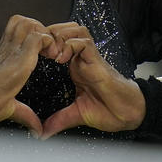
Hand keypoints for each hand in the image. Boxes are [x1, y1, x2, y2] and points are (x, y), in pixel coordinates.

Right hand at [0, 15, 58, 135]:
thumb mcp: (11, 106)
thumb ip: (25, 114)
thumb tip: (36, 130)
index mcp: (5, 57)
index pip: (19, 31)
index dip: (33, 36)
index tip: (44, 53)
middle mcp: (8, 49)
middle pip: (24, 21)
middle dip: (39, 30)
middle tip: (48, 49)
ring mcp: (14, 49)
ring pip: (30, 23)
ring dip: (44, 33)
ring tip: (50, 50)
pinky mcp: (21, 54)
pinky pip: (38, 36)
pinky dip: (48, 42)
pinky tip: (51, 56)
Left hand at [41, 23, 145, 138]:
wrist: (128, 114)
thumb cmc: (109, 110)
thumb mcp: (76, 114)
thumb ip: (59, 120)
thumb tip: (42, 133)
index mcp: (75, 66)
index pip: (57, 42)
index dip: (45, 43)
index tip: (32, 54)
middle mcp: (81, 58)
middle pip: (64, 29)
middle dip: (49, 33)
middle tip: (39, 48)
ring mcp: (90, 57)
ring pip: (74, 30)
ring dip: (60, 36)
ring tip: (50, 52)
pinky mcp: (97, 60)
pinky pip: (84, 42)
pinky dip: (71, 44)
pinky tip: (62, 58)